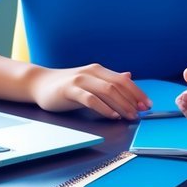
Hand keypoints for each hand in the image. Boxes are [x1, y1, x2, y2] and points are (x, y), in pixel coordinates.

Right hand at [29, 64, 150, 119]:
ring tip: (130, 116)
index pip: (123, 80)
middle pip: (118, 85)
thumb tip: (129, 76)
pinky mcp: (70, 91)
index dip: (137, 92)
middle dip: (132, 100)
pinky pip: (91, 99)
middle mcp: (91, 72)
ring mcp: (80, 80)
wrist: (39, 83)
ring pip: (107, 91)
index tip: (147, 104)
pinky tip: (112, 115)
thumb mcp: (90, 81)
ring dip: (121, 104)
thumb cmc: (66, 85)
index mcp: (98, 70)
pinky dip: (104, 108)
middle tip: (141, 112)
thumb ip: (108, 80)